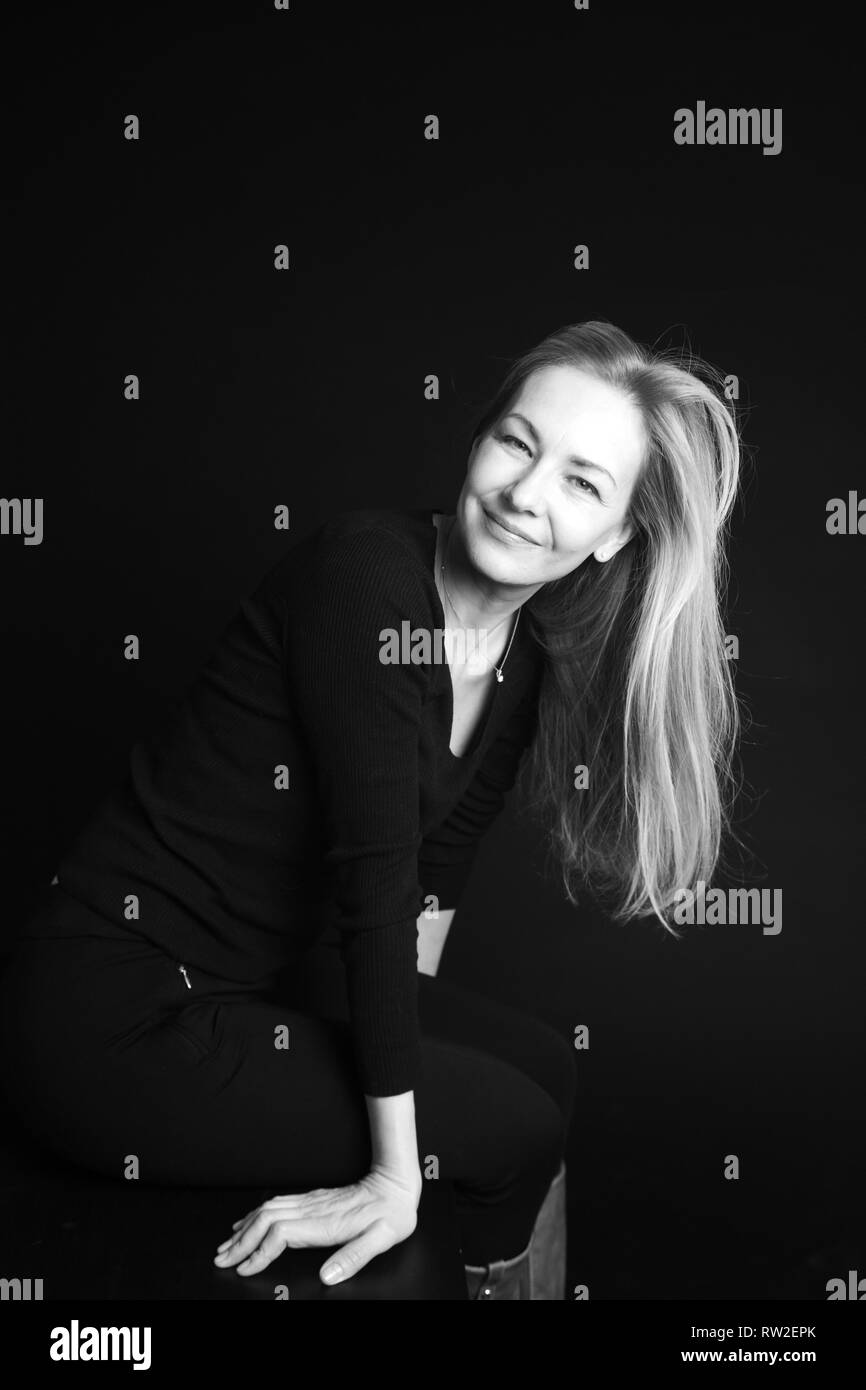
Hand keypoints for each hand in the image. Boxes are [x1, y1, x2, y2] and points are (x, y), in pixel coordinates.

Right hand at [212, 1165, 421, 1284]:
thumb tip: (326, 1277)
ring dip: (244, 1227)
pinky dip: (256, 1215)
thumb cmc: (393, 1212)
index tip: (243, 1268)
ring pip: (267, 1210)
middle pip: (265, 1220)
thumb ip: (354, 1257)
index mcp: (325, 1222)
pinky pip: (277, 1204)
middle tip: (221, 1258)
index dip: (259, 1252)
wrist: (396, 1181)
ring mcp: (311, 1201)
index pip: (280, 1234)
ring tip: (226, 1244)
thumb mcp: (383, 1238)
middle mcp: (313, 1209)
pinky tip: (248, 1222)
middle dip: (240, 1241)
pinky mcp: (313, 1199)